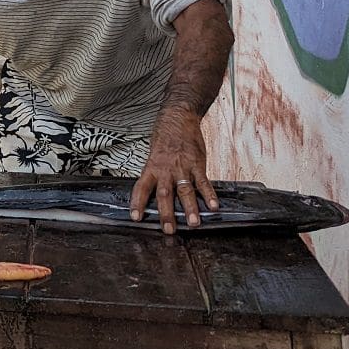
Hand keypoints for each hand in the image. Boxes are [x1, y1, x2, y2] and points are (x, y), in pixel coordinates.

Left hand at [129, 107, 218, 233]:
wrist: (178, 118)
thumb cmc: (164, 139)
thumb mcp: (153, 156)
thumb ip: (155, 174)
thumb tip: (155, 195)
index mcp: (151, 168)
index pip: (141, 188)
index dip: (137, 203)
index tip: (135, 217)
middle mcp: (165, 169)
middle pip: (164, 194)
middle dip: (166, 213)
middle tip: (169, 230)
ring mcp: (182, 167)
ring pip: (185, 190)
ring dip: (190, 208)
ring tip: (193, 223)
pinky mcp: (197, 164)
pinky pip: (203, 181)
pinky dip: (209, 194)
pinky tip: (213, 206)